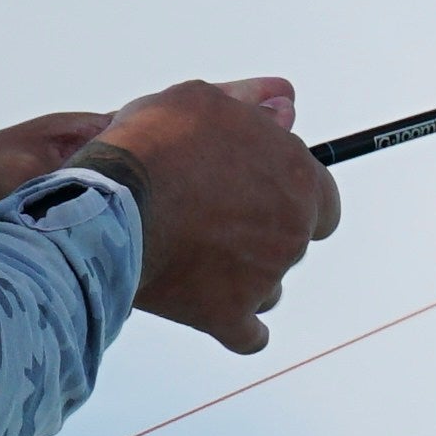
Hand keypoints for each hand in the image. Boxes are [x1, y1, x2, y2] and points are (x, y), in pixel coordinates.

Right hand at [93, 76, 338, 350]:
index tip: (256, 190)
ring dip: (245, 274)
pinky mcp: (229, 316)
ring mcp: (264, 279)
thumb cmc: (156, 145)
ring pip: (268, 284)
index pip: (321, 197)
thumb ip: (251, 104)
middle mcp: (291, 232)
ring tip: (197, 254)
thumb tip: (285, 100)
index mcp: (298, 179)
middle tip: (215, 215)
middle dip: (262, 230)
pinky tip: (218, 311)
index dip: (287, 193)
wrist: (114, 203)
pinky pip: (249, 335)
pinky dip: (236, 325)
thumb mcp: (203, 100)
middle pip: (290, 239)